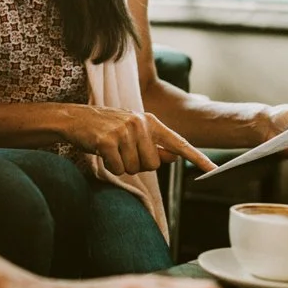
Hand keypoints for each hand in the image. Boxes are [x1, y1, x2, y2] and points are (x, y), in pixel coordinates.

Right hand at [65, 106, 214, 174]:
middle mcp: (140, 123)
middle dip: (138, 164)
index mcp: (150, 121)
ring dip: (122, 165)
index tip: (213, 169)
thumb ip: (154, 144)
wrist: (74, 118)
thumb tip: (174, 156)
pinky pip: (117, 168)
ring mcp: (124, 131)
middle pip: (153, 165)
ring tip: (112, 149)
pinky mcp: (108, 141)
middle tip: (123, 151)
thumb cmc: (106, 127)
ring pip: (135, 168)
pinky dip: (109, 166)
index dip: (197, 158)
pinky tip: (102, 152)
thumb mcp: (133, 131)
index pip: (179, 142)